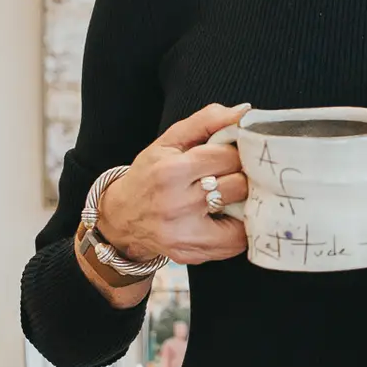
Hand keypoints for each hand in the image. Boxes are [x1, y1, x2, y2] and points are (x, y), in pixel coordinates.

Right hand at [95, 102, 251, 266]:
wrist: (122, 218)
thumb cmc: (150, 174)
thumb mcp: (169, 141)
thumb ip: (207, 120)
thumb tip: (244, 112)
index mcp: (170, 171)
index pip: (228, 156)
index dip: (235, 153)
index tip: (231, 154)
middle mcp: (176, 204)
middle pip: (238, 185)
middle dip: (241, 177)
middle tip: (233, 175)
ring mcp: (185, 233)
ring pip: (243, 215)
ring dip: (243, 202)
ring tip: (231, 196)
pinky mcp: (192, 254)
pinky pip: (236, 242)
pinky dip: (239, 228)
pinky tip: (227, 217)